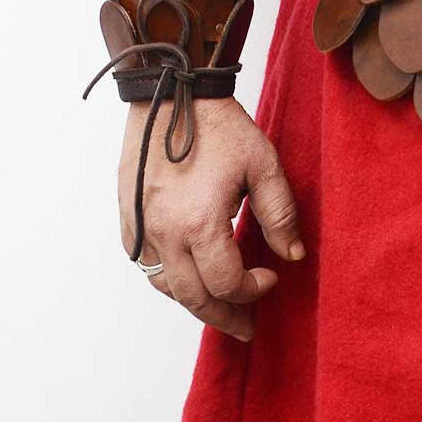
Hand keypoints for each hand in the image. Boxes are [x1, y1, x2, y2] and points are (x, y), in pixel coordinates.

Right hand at [119, 97, 304, 342]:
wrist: (170, 93)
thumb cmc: (218, 125)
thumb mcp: (262, 163)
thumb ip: (280, 213)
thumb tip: (293, 255)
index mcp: (199, 225)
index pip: (228, 284)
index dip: (253, 290)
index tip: (272, 277)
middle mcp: (165, 235)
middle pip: (194, 298)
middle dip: (224, 316)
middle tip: (245, 328)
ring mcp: (141, 230)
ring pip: (167, 288)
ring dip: (195, 304)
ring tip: (220, 310)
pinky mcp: (128, 221)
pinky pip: (148, 267)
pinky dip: (169, 282)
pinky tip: (188, 280)